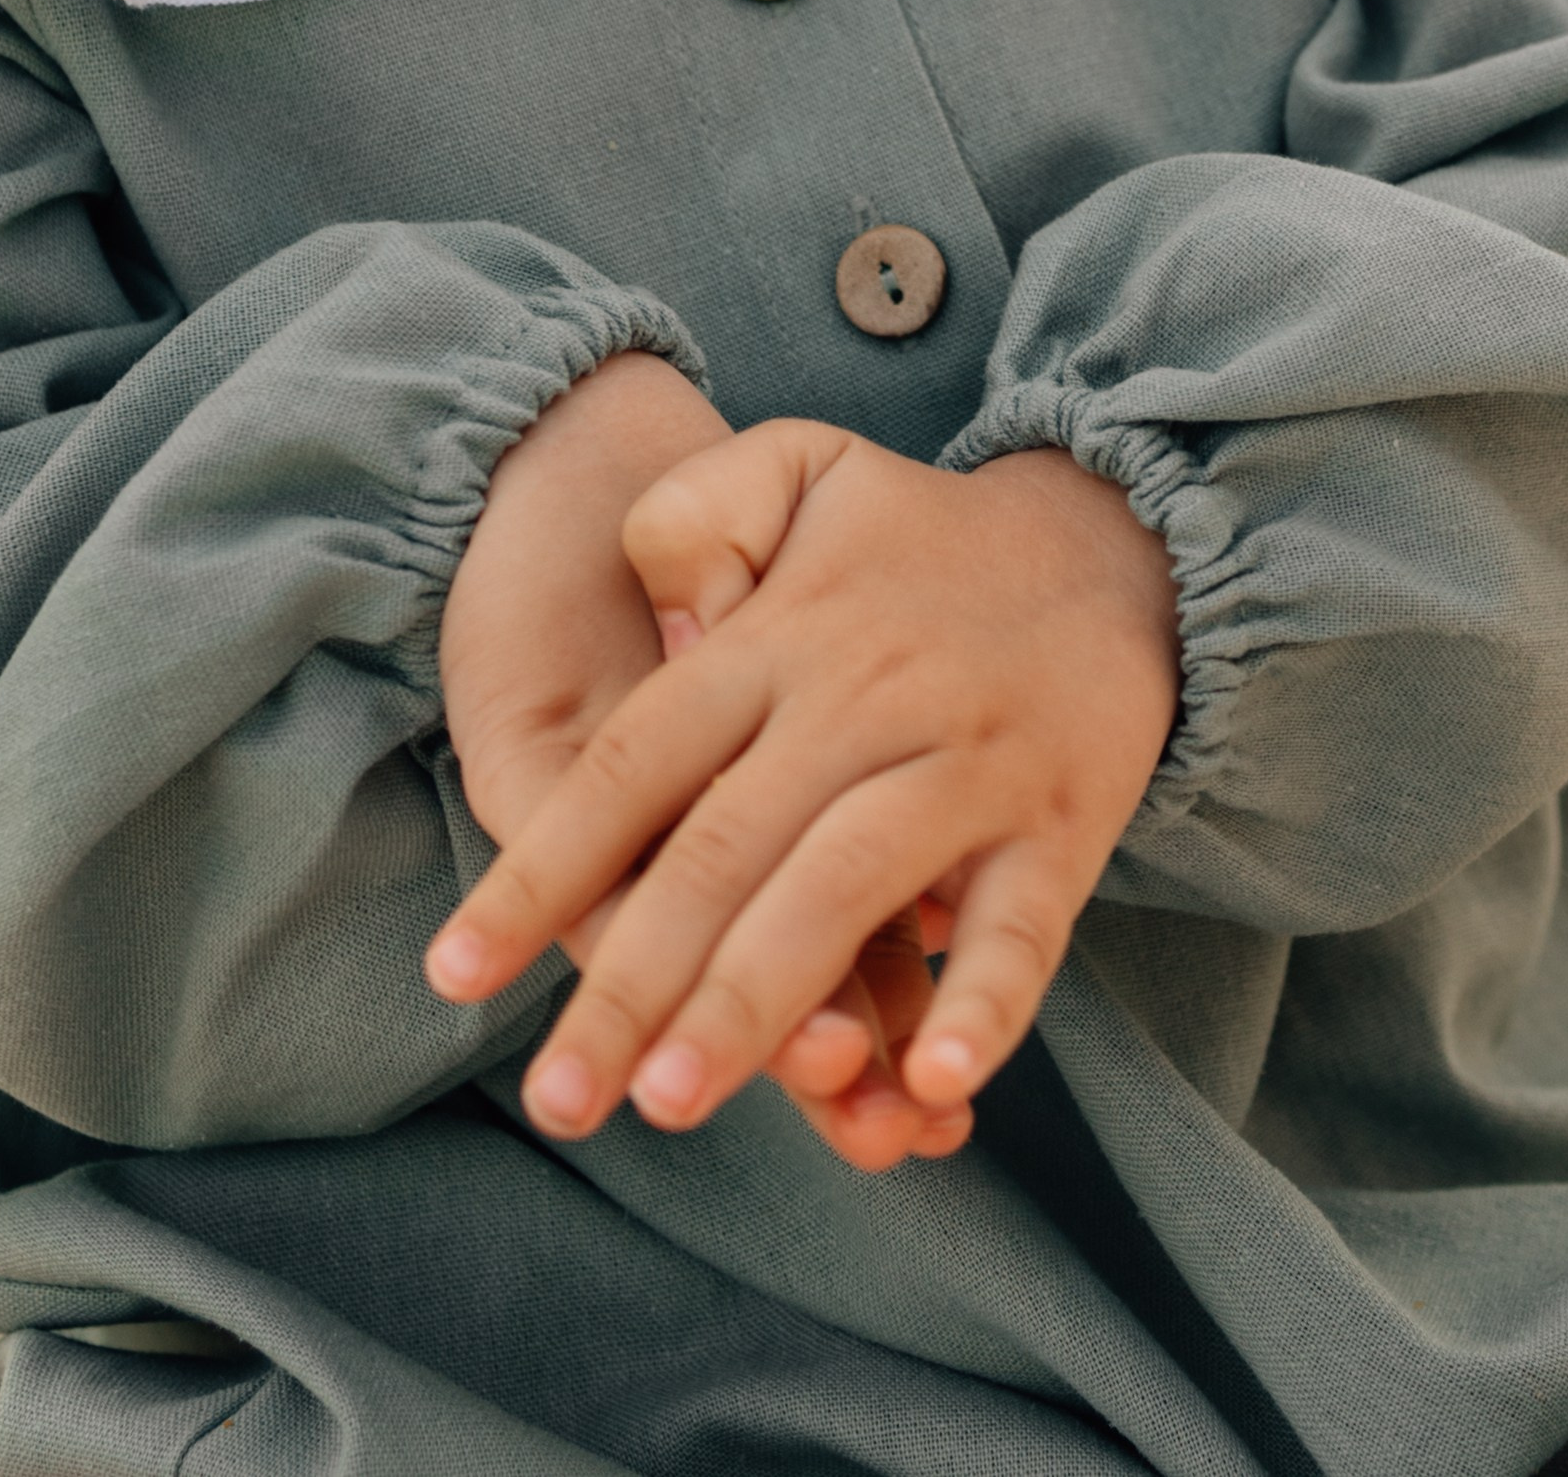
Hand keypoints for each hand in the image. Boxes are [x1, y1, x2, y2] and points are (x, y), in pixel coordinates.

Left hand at [427, 424, 1179, 1151]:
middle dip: (633, 983)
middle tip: (559, 1099)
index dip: (544, 870)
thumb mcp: (796, 465)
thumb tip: (660, 627)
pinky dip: (984, 1006)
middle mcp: (860, 705)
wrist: (1115, 542)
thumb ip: (696, 515)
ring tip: (676, 1102)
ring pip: (843, 892)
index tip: (451, 972)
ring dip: (761, 1004)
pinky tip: (933, 1085)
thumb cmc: (921, 532)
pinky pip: (1021, 927)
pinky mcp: (1060, 824)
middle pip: (723, 852)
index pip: (636, 764)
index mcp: (779, 639)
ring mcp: (963, 767)